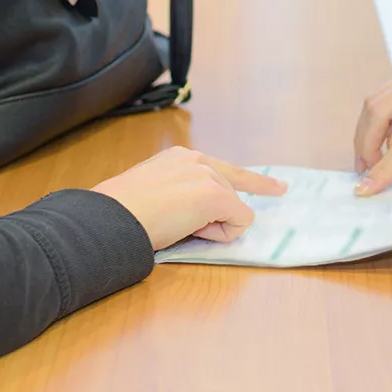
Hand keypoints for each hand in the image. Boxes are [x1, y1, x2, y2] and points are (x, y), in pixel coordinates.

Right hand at [91, 146, 287, 250]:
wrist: (110, 218)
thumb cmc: (123, 212)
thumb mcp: (155, 192)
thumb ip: (182, 193)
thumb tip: (201, 213)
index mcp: (180, 157)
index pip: (226, 169)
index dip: (257, 182)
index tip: (280, 187)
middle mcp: (197, 159)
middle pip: (232, 195)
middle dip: (212, 218)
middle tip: (174, 223)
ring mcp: (207, 175)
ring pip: (235, 210)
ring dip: (211, 226)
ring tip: (175, 224)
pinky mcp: (215, 195)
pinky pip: (239, 222)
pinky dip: (220, 233)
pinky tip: (191, 229)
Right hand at [352, 58, 391, 195]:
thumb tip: (390, 146)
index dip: (385, 167)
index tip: (367, 188)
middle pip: (378, 110)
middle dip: (366, 143)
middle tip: (364, 167)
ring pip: (375, 98)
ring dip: (367, 130)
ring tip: (369, 156)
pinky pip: (385, 94)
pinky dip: (378, 117)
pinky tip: (381, 136)